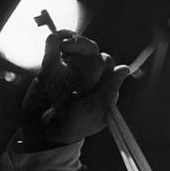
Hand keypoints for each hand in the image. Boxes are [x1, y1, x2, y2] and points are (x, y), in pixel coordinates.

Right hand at [21, 31, 129, 151]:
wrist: (44, 130)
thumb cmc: (75, 125)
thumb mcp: (96, 110)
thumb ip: (109, 89)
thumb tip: (125, 69)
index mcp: (101, 87)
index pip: (108, 64)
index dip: (103, 62)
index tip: (97, 68)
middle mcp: (87, 77)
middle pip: (92, 51)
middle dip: (84, 45)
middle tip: (70, 47)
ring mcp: (69, 71)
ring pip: (76, 45)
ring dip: (72, 39)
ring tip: (64, 44)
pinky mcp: (51, 67)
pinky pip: (55, 46)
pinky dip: (55, 40)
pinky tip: (54, 42)